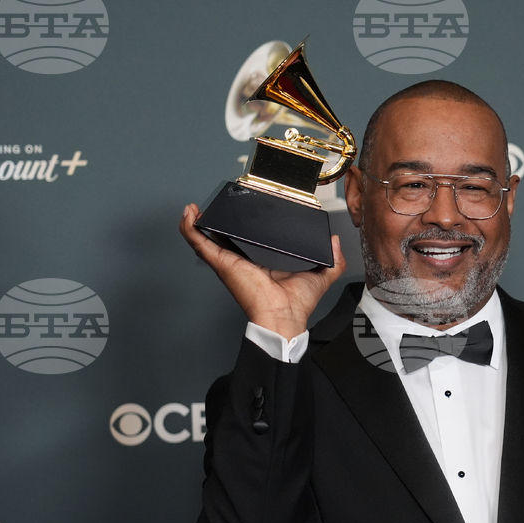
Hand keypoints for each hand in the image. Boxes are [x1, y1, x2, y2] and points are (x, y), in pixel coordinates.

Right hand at [180, 203, 346, 338]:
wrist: (284, 317)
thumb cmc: (296, 304)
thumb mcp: (320, 275)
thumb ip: (331, 259)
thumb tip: (334, 242)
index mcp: (259, 263)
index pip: (246, 241)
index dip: (241, 227)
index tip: (240, 211)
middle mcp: (241, 262)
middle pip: (222, 238)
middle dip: (216, 222)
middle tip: (217, 206)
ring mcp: (229, 261)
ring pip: (205, 239)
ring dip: (196, 223)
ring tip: (193, 208)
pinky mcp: (222, 262)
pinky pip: (200, 243)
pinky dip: (190, 229)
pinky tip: (189, 214)